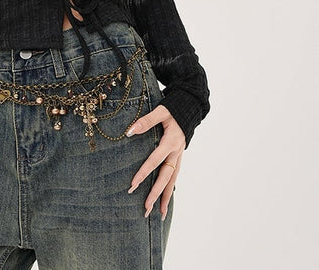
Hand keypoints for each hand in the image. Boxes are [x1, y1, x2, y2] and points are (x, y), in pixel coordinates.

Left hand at [126, 105, 184, 219]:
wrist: (190, 107)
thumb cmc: (174, 108)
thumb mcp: (161, 111)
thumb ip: (146, 121)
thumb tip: (129, 131)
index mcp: (171, 142)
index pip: (155, 161)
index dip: (144, 173)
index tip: (132, 185)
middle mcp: (176, 152)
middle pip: (166, 177)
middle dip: (156, 193)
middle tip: (146, 208)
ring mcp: (179, 156)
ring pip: (172, 180)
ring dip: (166, 197)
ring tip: (160, 214)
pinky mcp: (179, 157)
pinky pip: (175, 176)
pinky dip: (170, 189)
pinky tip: (165, 200)